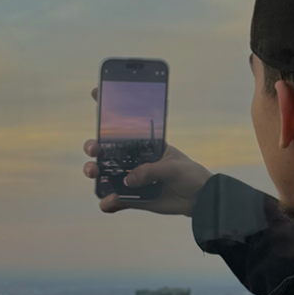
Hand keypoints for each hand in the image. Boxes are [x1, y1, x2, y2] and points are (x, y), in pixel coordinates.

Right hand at [83, 86, 213, 216]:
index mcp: (144, 144)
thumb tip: (129, 179)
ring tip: (93, 173)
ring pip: (105, 173)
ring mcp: (131, 178)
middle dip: (93, 146)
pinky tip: (107, 202)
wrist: (200, 199)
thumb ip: (152, 170)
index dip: (110, 108)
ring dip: (94, 171)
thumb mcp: (173, 166)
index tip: (97, 92)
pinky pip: (116, 200)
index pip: (125, 124)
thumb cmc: (190, 174)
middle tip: (94, 149)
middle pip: (106, 150)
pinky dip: (109, 202)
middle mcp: (133, 159)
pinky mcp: (133, 198)